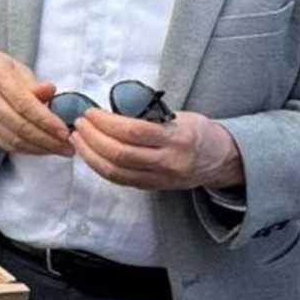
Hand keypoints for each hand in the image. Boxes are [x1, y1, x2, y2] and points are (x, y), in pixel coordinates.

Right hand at [0, 48, 69, 156]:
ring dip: (39, 148)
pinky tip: (42, 149)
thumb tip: (52, 92)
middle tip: (69, 145)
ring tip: (60, 150)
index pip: (23, 103)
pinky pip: (5, 144)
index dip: (46, 120)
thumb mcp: (14, 66)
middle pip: (19, 125)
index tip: (65, 130)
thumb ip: (33, 83)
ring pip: (12, 139)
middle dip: (47, 139)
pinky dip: (26, 150)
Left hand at [71, 108, 244, 191]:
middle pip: (120, 154)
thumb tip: (111, 112)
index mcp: (177, 139)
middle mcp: (168, 162)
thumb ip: (149, 115)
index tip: (91, 112)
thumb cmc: (198, 132)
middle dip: (92, 137)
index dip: (106, 122)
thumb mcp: (180, 117)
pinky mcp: (153, 187)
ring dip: (90, 154)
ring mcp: (160, 178)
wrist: (223, 160)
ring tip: (77, 138)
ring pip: (115, 172)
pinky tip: (89, 154)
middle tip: (79, 123)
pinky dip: (100, 167)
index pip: (134, 132)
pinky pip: (120, 180)